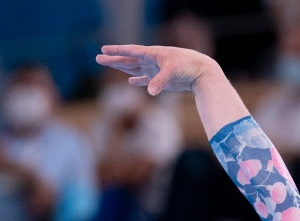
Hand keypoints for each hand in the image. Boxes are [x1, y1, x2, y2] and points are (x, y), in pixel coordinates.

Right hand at [96, 45, 219, 95]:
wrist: (201, 71)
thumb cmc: (187, 66)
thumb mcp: (172, 72)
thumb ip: (159, 82)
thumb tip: (150, 92)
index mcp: (152, 54)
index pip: (131, 51)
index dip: (117, 51)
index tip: (104, 49)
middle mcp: (151, 61)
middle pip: (128, 59)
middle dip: (113, 59)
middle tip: (98, 58)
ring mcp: (155, 70)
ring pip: (134, 68)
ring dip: (122, 67)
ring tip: (107, 63)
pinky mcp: (161, 80)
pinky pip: (146, 80)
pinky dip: (138, 80)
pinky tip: (130, 81)